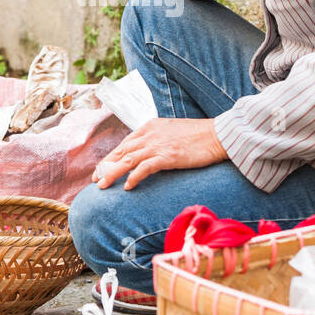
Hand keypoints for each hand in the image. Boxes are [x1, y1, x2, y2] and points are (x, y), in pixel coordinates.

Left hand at [92, 118, 228, 189]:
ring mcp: (158, 145)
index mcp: (150, 127)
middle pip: (121, 152)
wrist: (218, 135)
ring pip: (127, 160)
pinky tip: (128, 187)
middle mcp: (150, 135)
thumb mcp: (172, 132)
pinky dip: (134, 177)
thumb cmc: (199, 136)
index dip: (111, 157)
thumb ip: (157, 140)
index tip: (102, 169)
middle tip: (96, 180)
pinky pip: (144, 168)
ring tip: (102, 186)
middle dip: (106, 166)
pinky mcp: (168, 156)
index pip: (124, 144)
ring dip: (112, 173)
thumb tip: (148, 153)